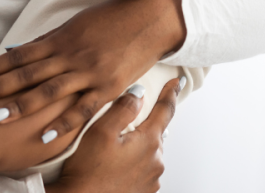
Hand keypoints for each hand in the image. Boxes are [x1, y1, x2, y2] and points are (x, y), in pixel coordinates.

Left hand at [0, 0, 185, 141]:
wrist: (150, 17)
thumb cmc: (111, 17)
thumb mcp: (76, 24)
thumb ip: (49, 41)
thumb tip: (18, 51)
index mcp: (60, 38)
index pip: (17, 56)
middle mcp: (69, 55)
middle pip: (25, 74)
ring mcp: (88, 71)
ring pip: (48, 91)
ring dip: (20, 106)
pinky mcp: (108, 86)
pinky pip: (82, 109)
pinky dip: (63, 124)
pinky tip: (45, 137)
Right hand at [47, 79, 180, 192]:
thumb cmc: (88, 171)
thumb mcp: (101, 131)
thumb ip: (123, 108)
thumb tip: (139, 93)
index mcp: (149, 142)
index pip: (165, 110)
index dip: (171, 93)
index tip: (177, 82)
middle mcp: (156, 162)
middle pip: (155, 133)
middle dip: (145, 125)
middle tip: (125, 124)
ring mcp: (152, 179)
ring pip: (148, 153)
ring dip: (138, 146)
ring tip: (115, 149)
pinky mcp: (144, 192)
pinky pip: (143, 170)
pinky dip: (134, 164)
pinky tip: (116, 166)